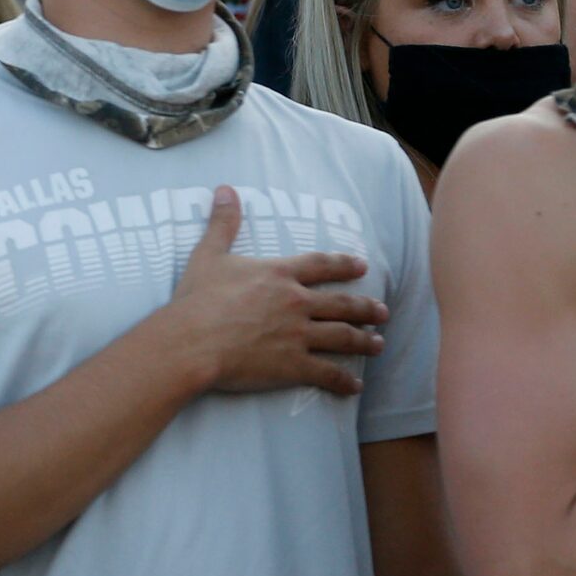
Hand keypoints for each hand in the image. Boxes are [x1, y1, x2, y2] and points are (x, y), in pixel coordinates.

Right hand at [164, 185, 386, 395]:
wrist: (192, 341)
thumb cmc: (197, 299)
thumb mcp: (208, 254)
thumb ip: (223, 223)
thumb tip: (225, 189)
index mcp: (279, 274)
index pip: (320, 265)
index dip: (343, 265)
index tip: (362, 266)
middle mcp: (296, 302)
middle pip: (342, 304)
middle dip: (366, 308)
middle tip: (383, 312)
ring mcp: (298, 335)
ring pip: (343, 337)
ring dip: (364, 342)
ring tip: (379, 344)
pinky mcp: (293, 366)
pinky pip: (327, 373)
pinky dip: (344, 381)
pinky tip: (355, 386)